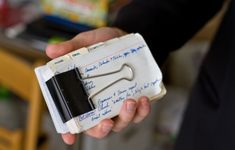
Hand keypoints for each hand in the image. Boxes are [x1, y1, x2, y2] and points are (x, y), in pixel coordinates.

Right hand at [46, 27, 150, 144]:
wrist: (126, 39)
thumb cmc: (103, 44)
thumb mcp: (86, 43)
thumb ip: (71, 48)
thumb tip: (51, 51)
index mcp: (84, 94)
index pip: (74, 116)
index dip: (70, 130)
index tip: (69, 138)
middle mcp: (100, 104)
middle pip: (98, 127)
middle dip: (102, 129)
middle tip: (106, 122)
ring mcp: (117, 105)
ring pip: (121, 123)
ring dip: (126, 117)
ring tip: (130, 102)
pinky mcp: (134, 102)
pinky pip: (139, 114)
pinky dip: (142, 111)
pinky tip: (143, 99)